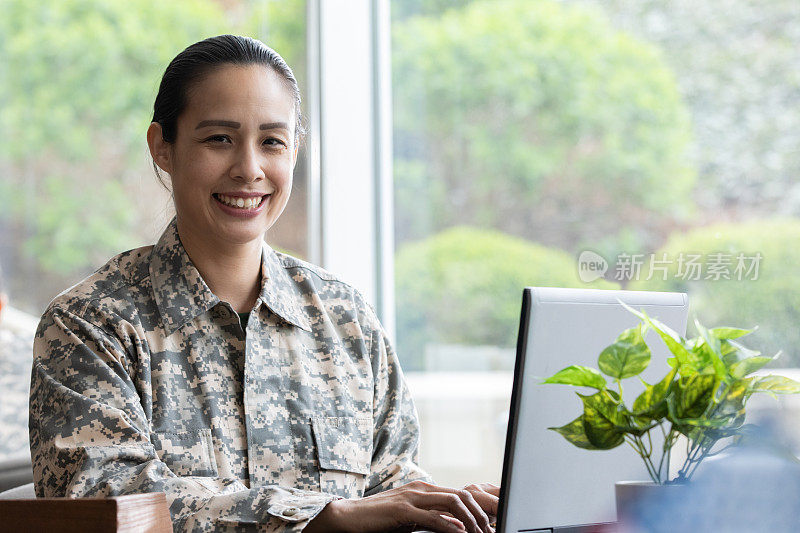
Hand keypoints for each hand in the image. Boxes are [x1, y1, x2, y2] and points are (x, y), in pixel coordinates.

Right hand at [305, 479, 499, 532]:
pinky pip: (433, 517)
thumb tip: (458, 527)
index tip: (492, 523)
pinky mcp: (403, 510)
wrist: (349, 517)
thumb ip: (433, 519)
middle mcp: (422, 489)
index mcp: (425, 489)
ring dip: (470, 520)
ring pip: (452, 503)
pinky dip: (450, 526)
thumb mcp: (411, 519)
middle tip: (492, 530)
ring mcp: (412, 497)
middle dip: (482, 513)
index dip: (480, 508)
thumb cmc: (380, 520)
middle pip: (463, 495)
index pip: (461, 494)